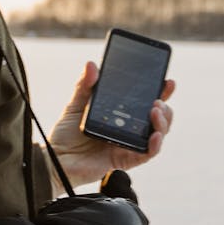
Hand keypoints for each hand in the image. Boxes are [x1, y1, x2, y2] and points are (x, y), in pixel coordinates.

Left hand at [47, 62, 174, 191]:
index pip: (145, 101)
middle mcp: (128, 129)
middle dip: (165, 107)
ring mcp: (129, 144)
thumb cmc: (65, 133)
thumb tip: (92, 64)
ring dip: (163, 122)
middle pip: (158, 118)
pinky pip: (147, 154)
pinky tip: (155, 135)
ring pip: (158, 134)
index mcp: (121, 114)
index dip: (161, 92)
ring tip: (156, 111)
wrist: (56, 158)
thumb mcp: (75, 105)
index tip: (167, 81)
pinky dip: (155, 145)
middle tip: (158, 99)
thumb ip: (85, 85)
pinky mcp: (125, 159)